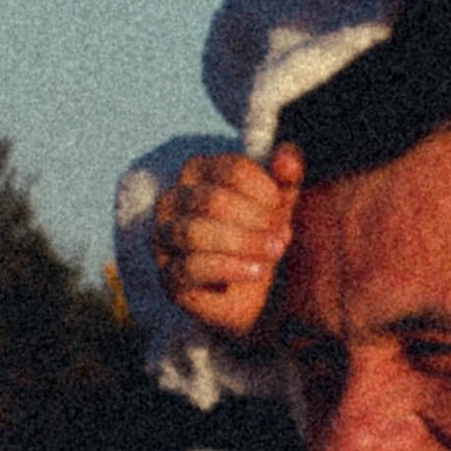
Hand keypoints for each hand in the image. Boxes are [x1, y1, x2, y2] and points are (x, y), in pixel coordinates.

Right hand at [152, 147, 301, 338]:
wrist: (253, 292)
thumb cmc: (259, 234)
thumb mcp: (279, 203)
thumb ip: (286, 177)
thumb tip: (286, 158)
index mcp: (197, 172)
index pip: (230, 169)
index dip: (263, 190)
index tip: (281, 208)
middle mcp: (172, 200)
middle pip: (212, 201)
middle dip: (255, 219)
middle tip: (281, 236)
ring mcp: (164, 238)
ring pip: (195, 232)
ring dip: (243, 242)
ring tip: (273, 252)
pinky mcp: (168, 275)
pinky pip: (191, 267)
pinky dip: (230, 268)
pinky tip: (256, 271)